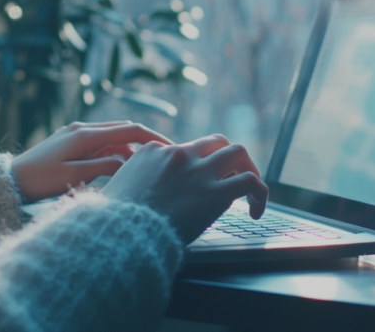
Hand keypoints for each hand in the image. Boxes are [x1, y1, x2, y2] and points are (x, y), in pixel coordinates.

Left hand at [11, 121, 172, 201]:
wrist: (10, 181)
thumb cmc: (40, 181)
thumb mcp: (76, 176)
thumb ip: (105, 167)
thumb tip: (130, 161)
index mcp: (85, 134)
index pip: (130, 130)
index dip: (153, 138)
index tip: (171, 148)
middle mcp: (82, 129)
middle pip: (123, 130)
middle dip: (145, 142)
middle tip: (163, 159)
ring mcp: (75, 134)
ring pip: (112, 138)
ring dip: (128, 150)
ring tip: (143, 169)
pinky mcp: (70, 142)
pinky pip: (99, 144)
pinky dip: (113, 153)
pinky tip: (119, 168)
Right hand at [101, 134, 267, 243]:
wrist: (121, 232)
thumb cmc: (113, 220)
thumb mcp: (115, 188)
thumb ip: (129, 181)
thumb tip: (129, 190)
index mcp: (152, 151)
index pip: (184, 149)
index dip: (195, 166)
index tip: (196, 184)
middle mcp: (178, 154)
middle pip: (214, 142)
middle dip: (226, 158)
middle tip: (230, 178)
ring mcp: (198, 171)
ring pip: (238, 152)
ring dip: (248, 167)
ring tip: (250, 189)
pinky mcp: (216, 192)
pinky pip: (251, 182)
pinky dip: (261, 194)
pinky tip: (256, 212)